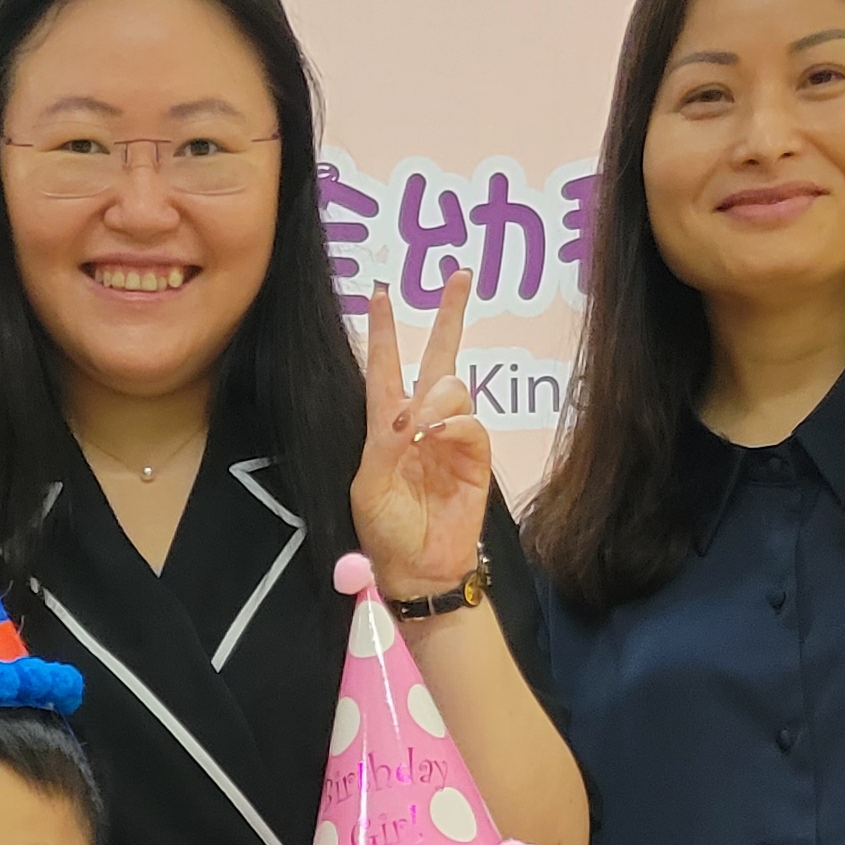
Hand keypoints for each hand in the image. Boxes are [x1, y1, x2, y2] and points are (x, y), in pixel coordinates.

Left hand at [346, 270, 491, 599]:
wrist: (418, 568)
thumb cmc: (386, 531)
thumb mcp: (369, 485)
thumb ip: (386, 443)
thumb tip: (412, 410)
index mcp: (387, 425)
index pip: (386, 367)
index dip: (385, 331)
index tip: (382, 293)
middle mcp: (423, 422)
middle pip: (440, 357)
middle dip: (450, 316)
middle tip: (460, 276)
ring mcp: (452, 437)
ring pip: (454, 387)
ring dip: (437, 398)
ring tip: (422, 428)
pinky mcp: (476, 458)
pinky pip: (471, 423)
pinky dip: (454, 424)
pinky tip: (437, 436)